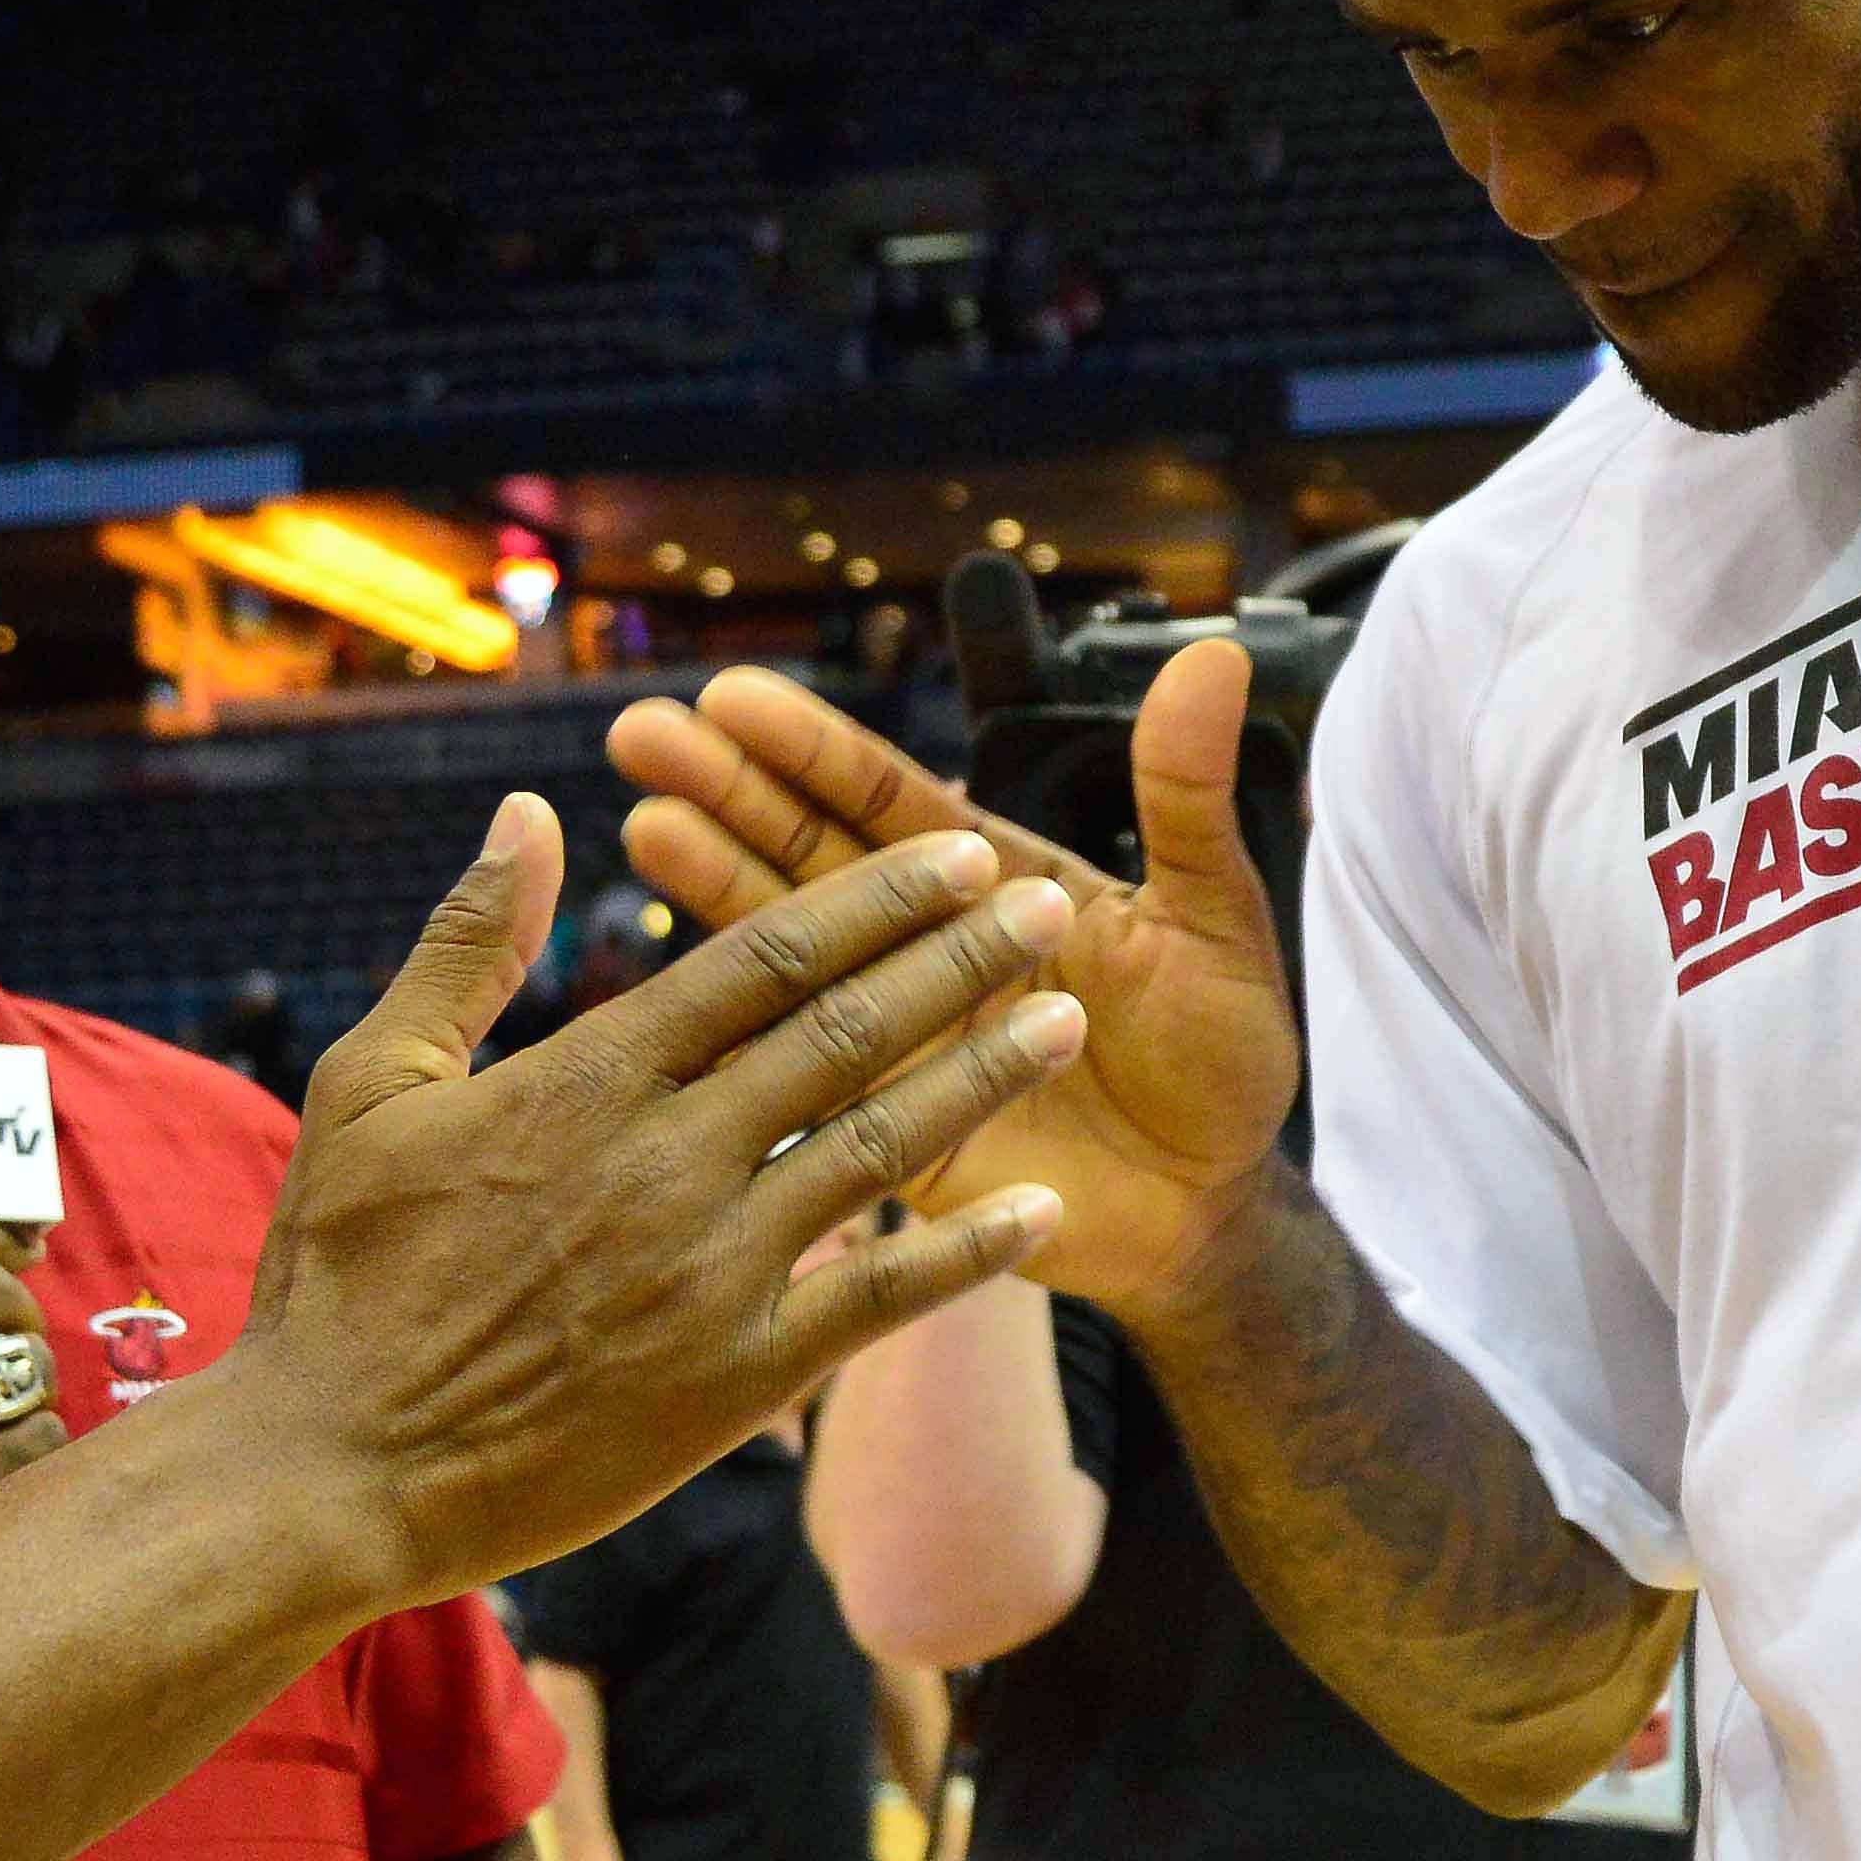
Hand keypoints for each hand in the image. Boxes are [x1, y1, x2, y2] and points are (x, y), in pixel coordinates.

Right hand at [226, 797, 1091, 1600]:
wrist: (333, 1471)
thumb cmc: (338, 1276)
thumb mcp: (368, 1082)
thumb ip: (464, 946)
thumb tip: (526, 813)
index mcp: (586, 1078)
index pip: (762, 958)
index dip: (873, 899)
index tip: (953, 850)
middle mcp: (666, 1161)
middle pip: (846, 1032)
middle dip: (960, 960)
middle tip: (1048, 902)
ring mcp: (709, 1273)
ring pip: (879, 1148)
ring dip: (984, 1076)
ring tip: (1068, 1017)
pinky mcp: (733, 1381)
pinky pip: (875, 1305)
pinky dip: (964, 1257)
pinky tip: (1038, 1212)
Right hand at [609, 651, 1300, 1313]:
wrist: (1216, 1205)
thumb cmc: (1222, 1054)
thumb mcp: (1213, 919)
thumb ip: (1184, 797)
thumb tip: (1215, 654)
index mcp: (991, 884)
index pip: (885, 803)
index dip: (810, 751)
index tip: (729, 695)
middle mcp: (924, 953)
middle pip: (811, 860)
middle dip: (728, 793)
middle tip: (639, 732)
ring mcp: (896, 1040)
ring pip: (790, 958)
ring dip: (717, 891)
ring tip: (643, 825)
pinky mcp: (882, 1132)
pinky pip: (810, 1082)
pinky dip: (752, 1038)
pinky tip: (685, 987)